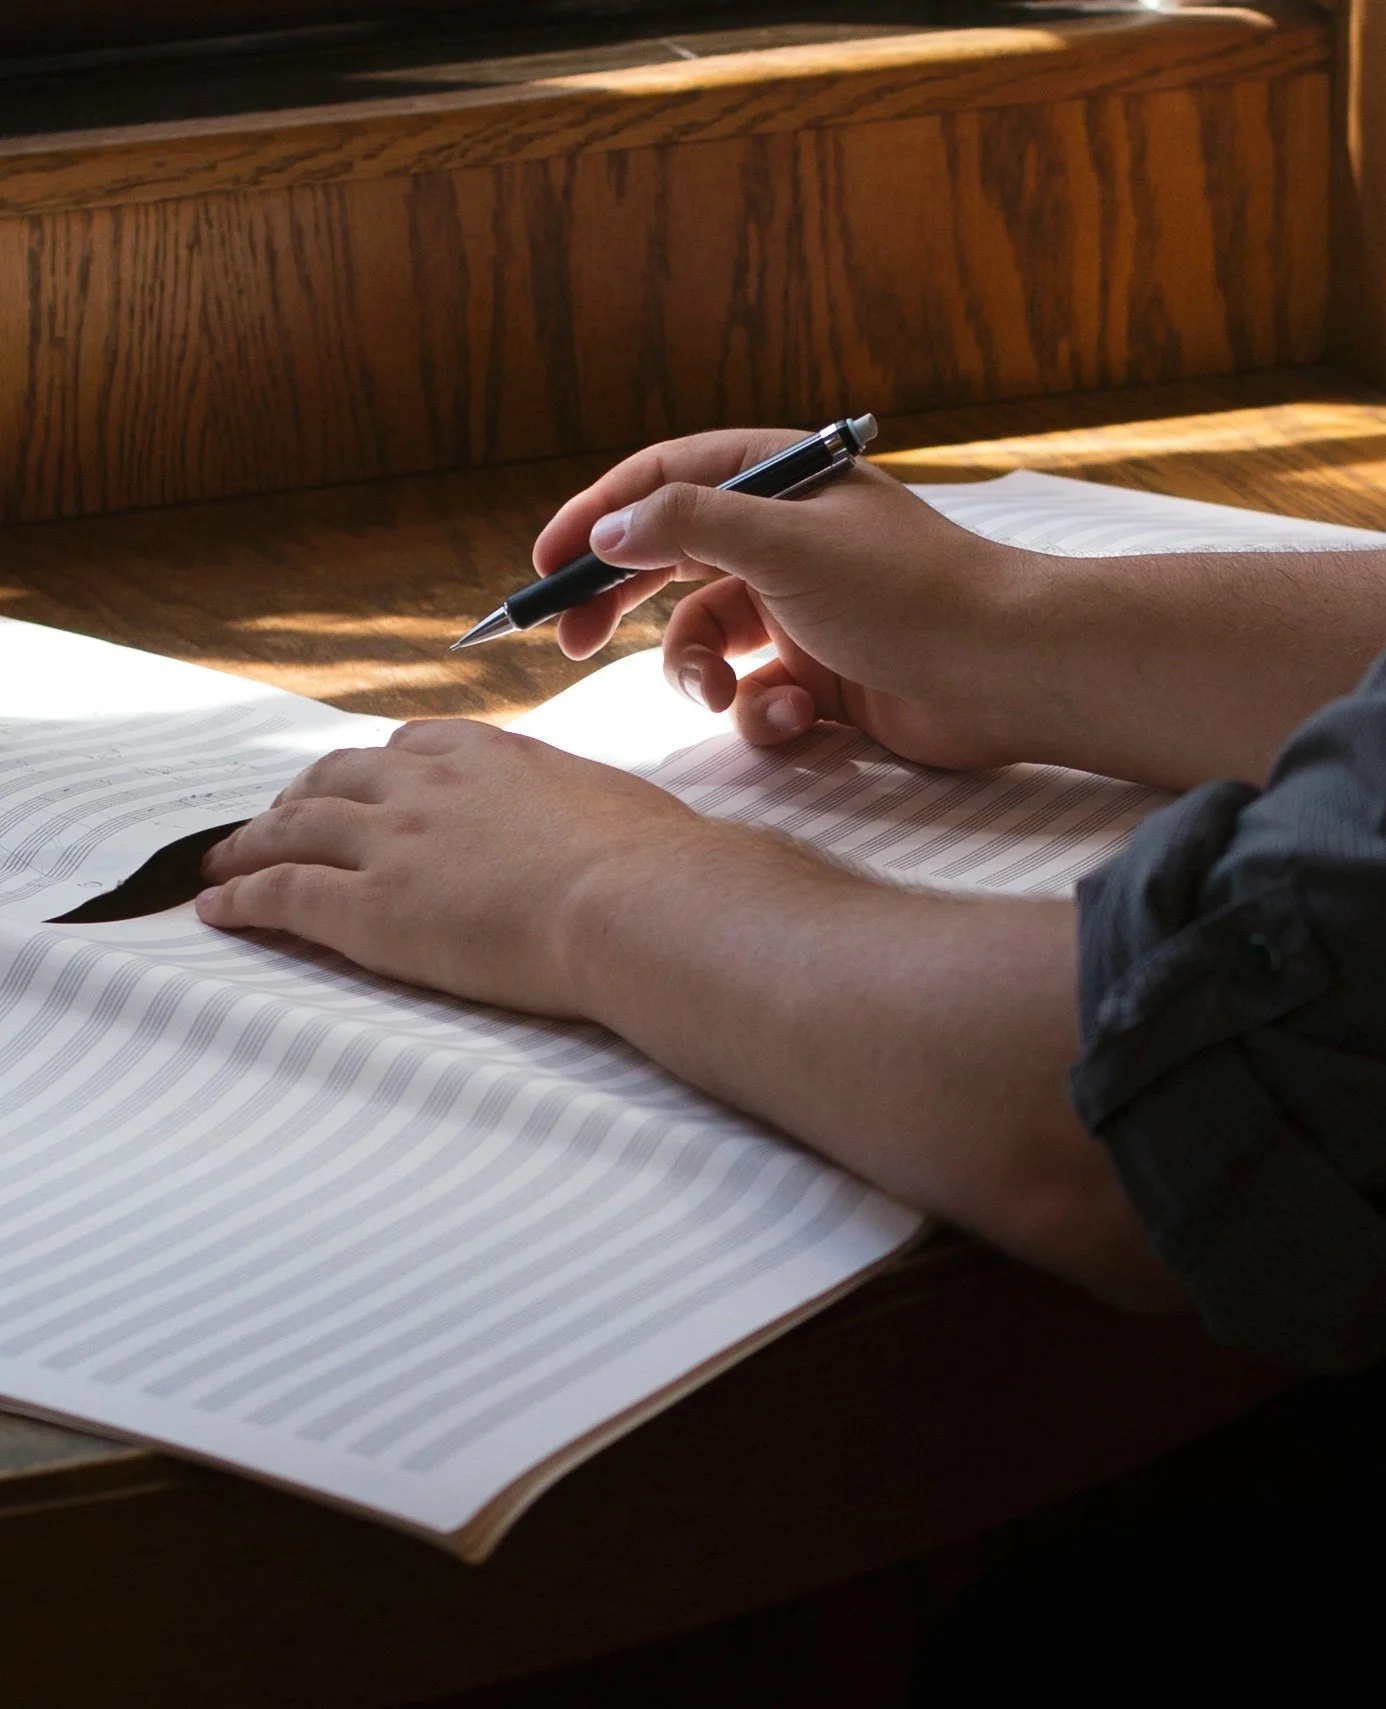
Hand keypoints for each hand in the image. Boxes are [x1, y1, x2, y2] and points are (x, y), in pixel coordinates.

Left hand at [196, 719, 697, 1014]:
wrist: (634, 900)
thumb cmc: (651, 862)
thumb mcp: (614, 804)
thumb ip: (579, 807)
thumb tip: (600, 827)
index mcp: (487, 753)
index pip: (407, 745)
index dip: (372, 767)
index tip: (358, 783)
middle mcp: (426, 784)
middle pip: (335, 778)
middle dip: (297, 797)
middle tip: (276, 819)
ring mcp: (391, 841)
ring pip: (293, 829)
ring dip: (249, 842)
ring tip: (221, 861)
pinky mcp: (369, 906)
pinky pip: (282, 893)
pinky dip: (240, 895)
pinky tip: (216, 906)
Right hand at [535, 428, 1035, 769]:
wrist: (1004, 675)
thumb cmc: (908, 593)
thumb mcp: (786, 542)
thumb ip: (687, 527)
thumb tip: (605, 528)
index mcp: (780, 484)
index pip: (663, 482)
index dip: (595, 518)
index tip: (543, 565)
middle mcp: (785, 540)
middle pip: (668, 564)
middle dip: (619, 603)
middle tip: (570, 641)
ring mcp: (801, 611)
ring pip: (706, 643)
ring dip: (702, 675)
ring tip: (725, 696)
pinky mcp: (819, 676)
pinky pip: (753, 694)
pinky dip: (761, 712)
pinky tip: (796, 718)